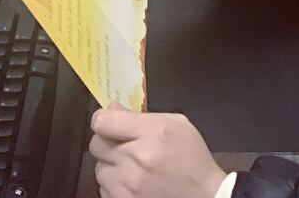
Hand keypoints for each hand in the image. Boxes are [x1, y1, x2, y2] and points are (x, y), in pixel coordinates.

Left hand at [90, 104, 227, 197]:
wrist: (203, 195)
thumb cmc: (192, 157)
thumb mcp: (177, 125)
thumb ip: (142, 115)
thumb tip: (112, 109)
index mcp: (152, 133)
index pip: (103, 122)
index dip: (103, 120)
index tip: (110, 123)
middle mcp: (136, 158)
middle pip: (96, 144)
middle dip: (107, 141)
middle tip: (123, 145)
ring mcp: (128, 184)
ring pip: (99, 168)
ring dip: (111, 165)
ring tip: (130, 167)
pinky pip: (104, 188)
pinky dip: (115, 184)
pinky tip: (132, 182)